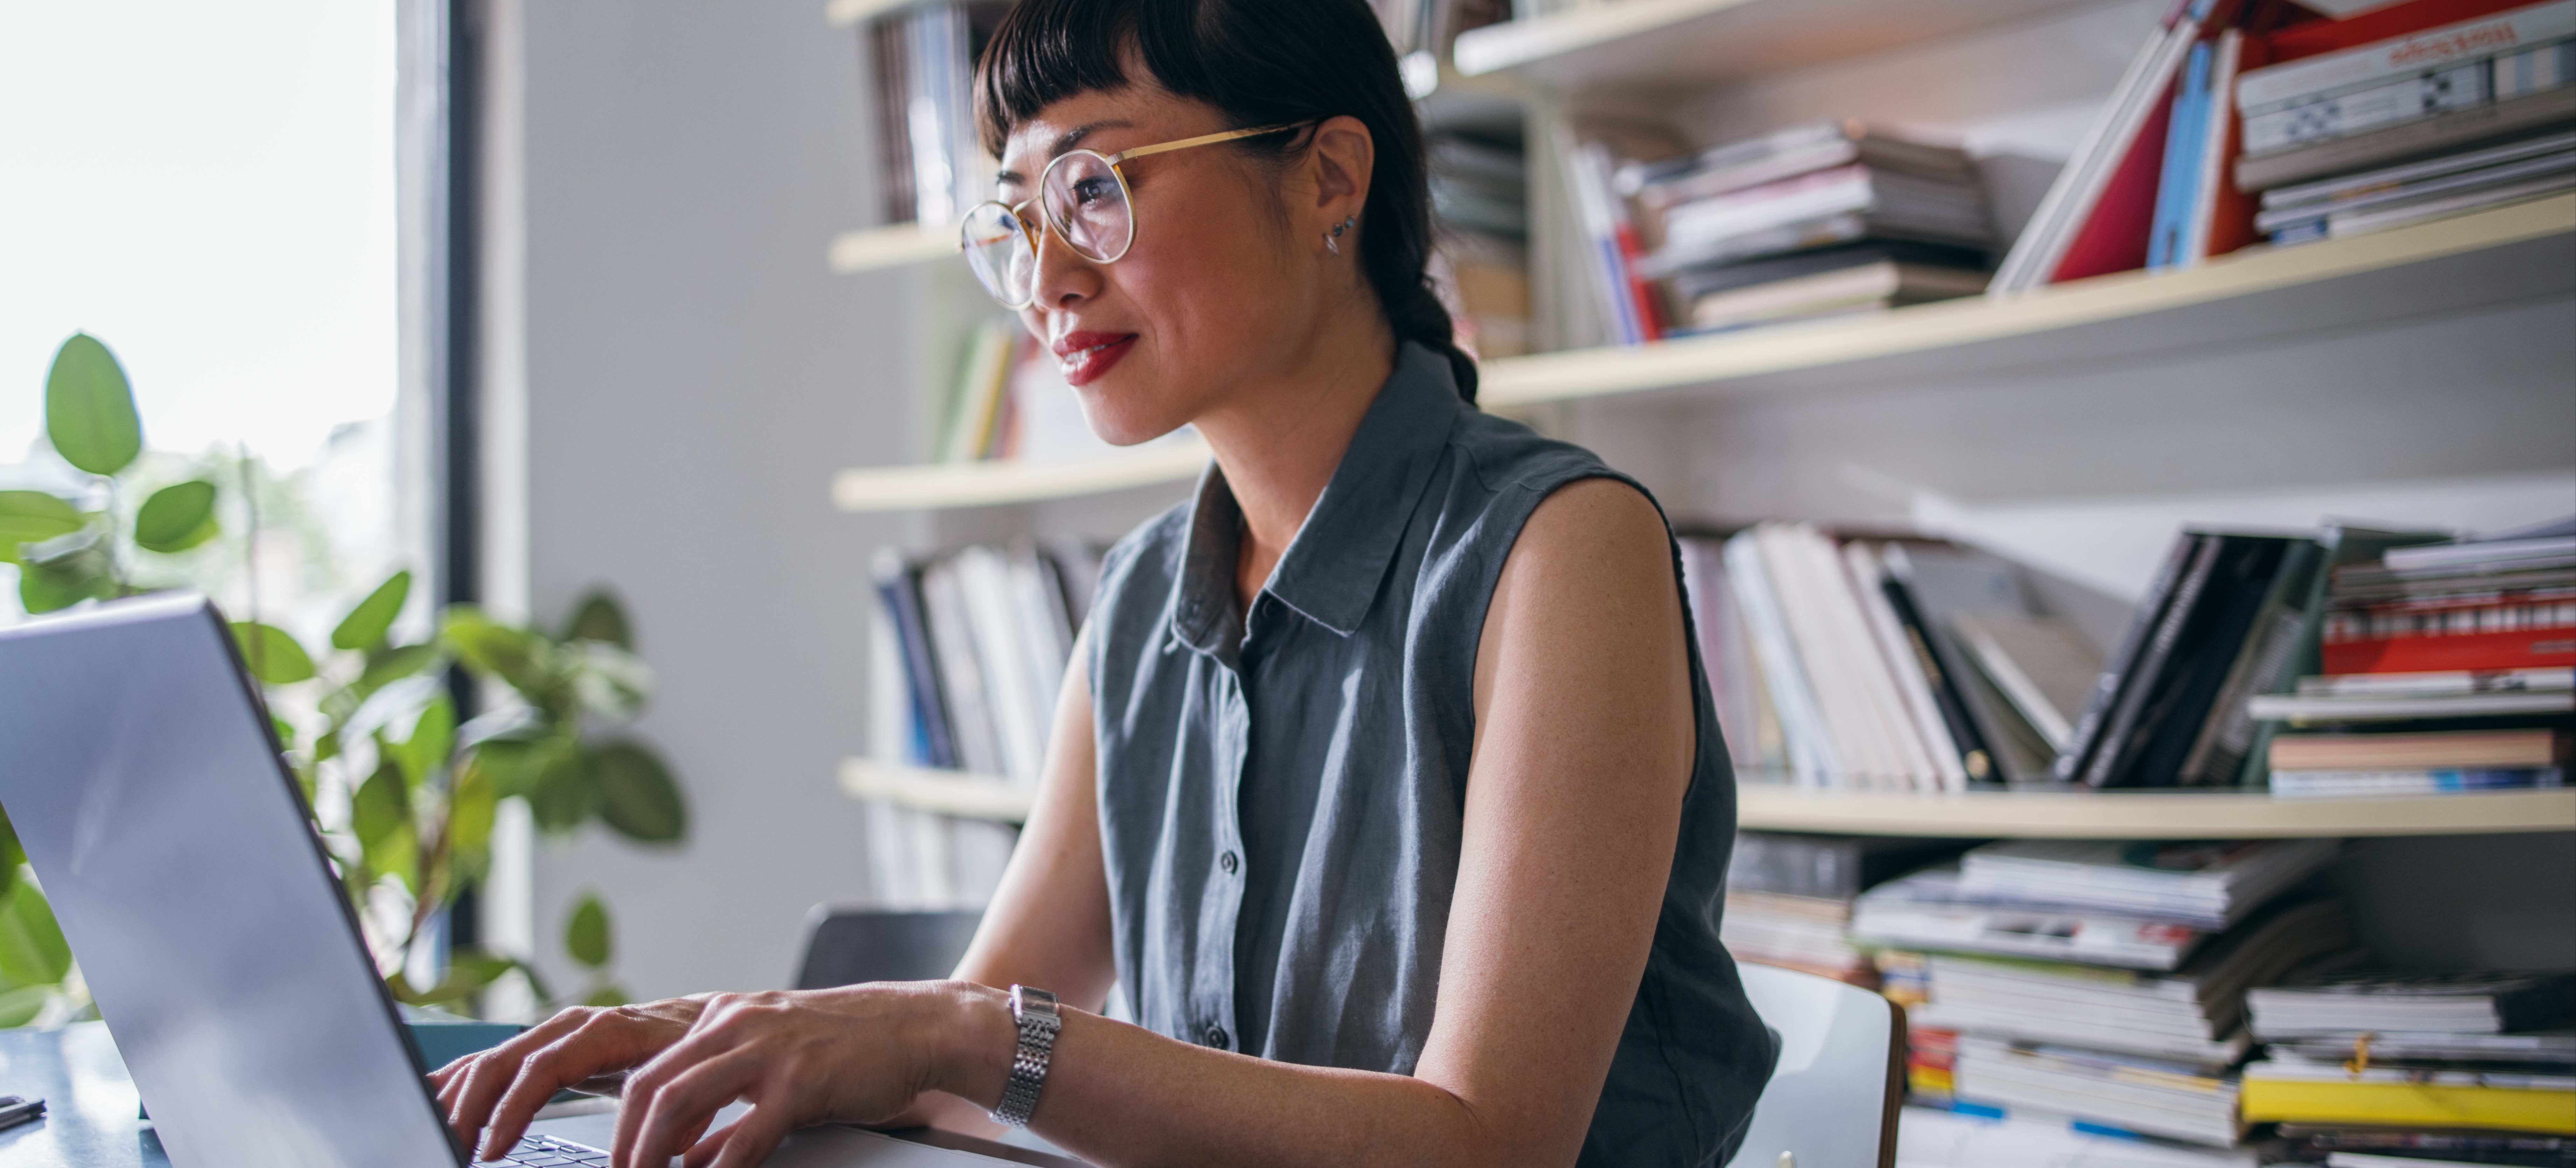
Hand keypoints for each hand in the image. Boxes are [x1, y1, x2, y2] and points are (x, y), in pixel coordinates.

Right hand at [432, 996, 706, 1161]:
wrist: (714, 1022)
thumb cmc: (701, 1055)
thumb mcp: (692, 1082)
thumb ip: (676, 1116)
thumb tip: (668, 1149)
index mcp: (609, 1031)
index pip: (545, 1066)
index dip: (513, 1108)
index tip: (490, 1151)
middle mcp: (575, 1026)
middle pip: (504, 1062)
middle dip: (469, 1108)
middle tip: (447, 1150)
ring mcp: (556, 1033)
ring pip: (491, 1061)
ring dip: (455, 1098)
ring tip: (431, 1135)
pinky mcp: (546, 1046)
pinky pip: (492, 1059)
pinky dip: (458, 1078)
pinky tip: (431, 1096)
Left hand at [609, 981, 1009, 1167]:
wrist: (920, 1026)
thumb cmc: (849, 1048)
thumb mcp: (774, 1064)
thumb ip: (724, 1104)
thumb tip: (684, 1154)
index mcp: (726, 1018)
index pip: (650, 1071)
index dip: (622, 1124)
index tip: (618, 1163)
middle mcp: (737, 1025)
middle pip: (651, 1087)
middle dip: (626, 1144)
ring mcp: (769, 1051)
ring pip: (679, 1102)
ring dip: (652, 1153)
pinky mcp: (802, 1082)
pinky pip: (745, 1135)